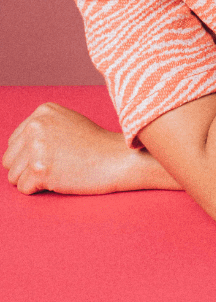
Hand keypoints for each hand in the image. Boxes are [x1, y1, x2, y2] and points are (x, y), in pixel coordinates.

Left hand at [3, 103, 165, 194]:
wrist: (118, 159)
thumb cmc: (95, 145)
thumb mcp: (67, 123)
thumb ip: (41, 129)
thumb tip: (16, 146)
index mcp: (42, 112)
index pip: (14, 142)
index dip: (32, 154)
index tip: (57, 153)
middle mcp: (36, 125)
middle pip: (9, 159)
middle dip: (29, 168)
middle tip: (58, 164)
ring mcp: (37, 147)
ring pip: (13, 176)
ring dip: (33, 179)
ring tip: (60, 170)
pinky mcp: (40, 169)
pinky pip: (23, 188)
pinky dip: (40, 190)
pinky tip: (61, 179)